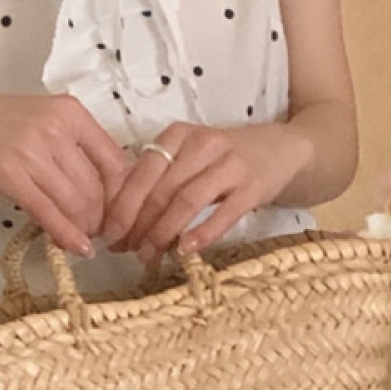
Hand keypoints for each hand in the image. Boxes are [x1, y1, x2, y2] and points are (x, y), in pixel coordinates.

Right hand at [0, 91, 129, 255]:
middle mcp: (56, 128)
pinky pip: (47, 212)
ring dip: (83, 228)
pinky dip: (65, 234)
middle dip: (101, 218)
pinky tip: (74, 247)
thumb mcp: (45, 120)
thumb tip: (108, 192)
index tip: (118, 214)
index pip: (115, 162)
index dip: (121, 196)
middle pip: (95, 187)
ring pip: (75, 202)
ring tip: (83, 239)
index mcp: (72, 112)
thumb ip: (76, 147)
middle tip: (98, 233)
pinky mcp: (8, 175)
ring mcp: (31, 151)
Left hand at [101, 122, 312, 260]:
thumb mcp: (188, 157)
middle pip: (161, 189)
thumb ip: (157, 181)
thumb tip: (120, 222)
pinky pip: (224, 213)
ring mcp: (230, 164)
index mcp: (178, 135)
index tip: (108, 234)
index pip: (141, 173)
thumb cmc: (224, 160)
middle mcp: (203, 144)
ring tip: (148, 254)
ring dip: (162, 232)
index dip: (121, 207)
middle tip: (125, 250)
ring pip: (186, 200)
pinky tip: (185, 250)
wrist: (282, 150)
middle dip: (137, 224)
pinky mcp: (254, 186)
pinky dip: (202, 233)